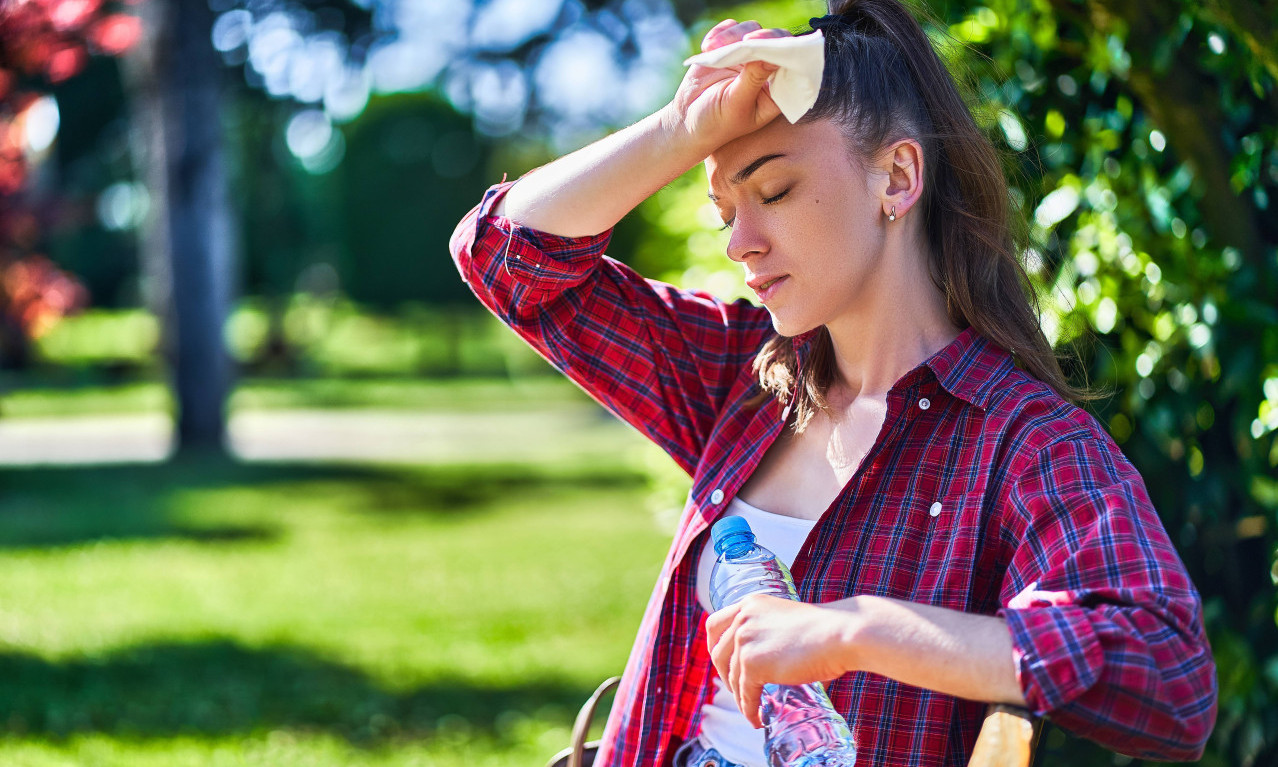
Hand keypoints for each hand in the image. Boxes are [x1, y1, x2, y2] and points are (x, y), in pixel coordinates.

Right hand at [662, 20, 791, 152]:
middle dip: (762, 36)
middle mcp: (766, 70)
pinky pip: (730, 28)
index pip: (791, 63)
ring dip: (734, 35)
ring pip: (751, 29)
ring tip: (714, 48)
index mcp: (777, 90)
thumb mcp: (736, 105)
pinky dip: (720, 33)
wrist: (687, 121)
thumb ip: (754, 79)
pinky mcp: (728, 48)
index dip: (785, 50)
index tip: (769, 46)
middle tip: (747, 39)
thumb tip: (771, 56)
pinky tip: (708, 48)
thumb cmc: (716, 123)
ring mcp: (747, 57)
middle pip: (775, 40)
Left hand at [706, 594, 860, 727]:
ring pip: (732, 678)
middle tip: (739, 691)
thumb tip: (768, 661)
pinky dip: (749, 710)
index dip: (715, 647)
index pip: (715, 624)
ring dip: (741, 697)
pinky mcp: (753, 664)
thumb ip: (770, 633)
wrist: (840, 633)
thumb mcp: (787, 621)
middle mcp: (742, 618)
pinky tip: (758, 719)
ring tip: (753, 709)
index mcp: (750, 604)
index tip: (722, 663)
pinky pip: (745, 694)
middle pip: (718, 654)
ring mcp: (745, 640)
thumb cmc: (826, 630)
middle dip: (726, 676)